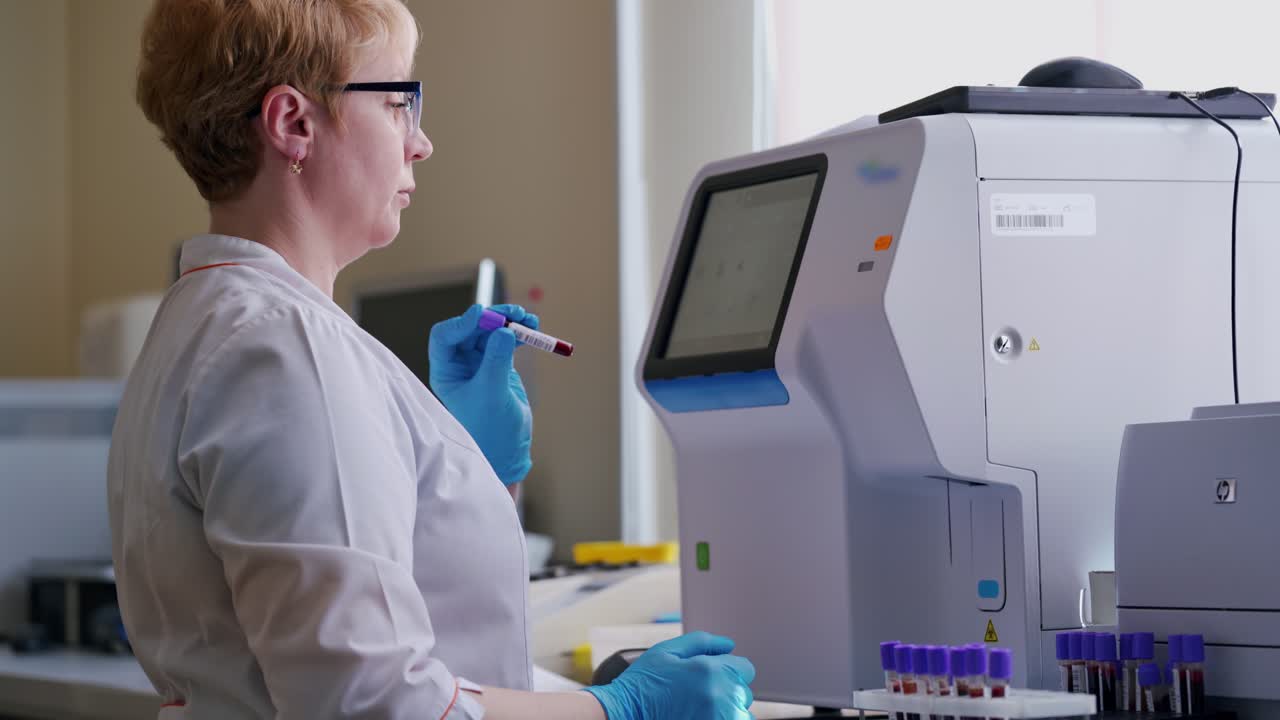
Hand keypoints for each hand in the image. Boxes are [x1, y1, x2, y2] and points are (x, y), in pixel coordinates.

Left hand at [428, 304, 537, 485]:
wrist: (507, 451)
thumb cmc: (490, 430)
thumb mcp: (492, 394)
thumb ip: (496, 361)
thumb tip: (503, 330)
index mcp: (446, 372)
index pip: (445, 337)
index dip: (461, 323)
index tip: (482, 315)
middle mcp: (460, 364)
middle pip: (472, 329)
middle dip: (493, 318)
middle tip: (514, 314)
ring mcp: (481, 363)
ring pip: (491, 331)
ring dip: (509, 322)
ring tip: (529, 319)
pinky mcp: (500, 365)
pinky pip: (508, 340)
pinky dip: (520, 333)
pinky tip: (533, 328)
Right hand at [584, 632, 755, 719]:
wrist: (625, 714)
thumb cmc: (643, 684)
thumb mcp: (667, 651)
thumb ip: (702, 642)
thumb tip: (729, 645)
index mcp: (710, 671)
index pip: (745, 668)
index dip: (728, 669)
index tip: (710, 676)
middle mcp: (720, 697)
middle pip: (743, 691)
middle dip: (726, 688)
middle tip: (698, 692)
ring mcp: (719, 719)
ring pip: (739, 712)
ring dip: (725, 708)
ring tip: (698, 707)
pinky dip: (720, 718)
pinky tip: (699, 715)